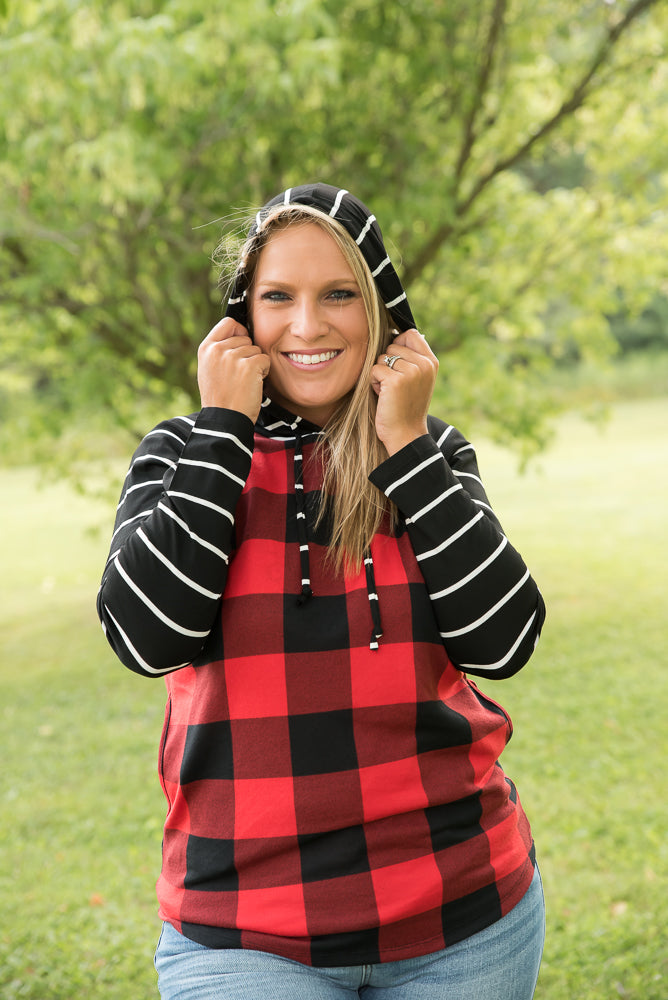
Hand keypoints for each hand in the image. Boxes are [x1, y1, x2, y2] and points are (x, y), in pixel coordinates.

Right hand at [197, 318, 269, 422]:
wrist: (224, 420)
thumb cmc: (220, 398)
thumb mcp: (209, 370)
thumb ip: (219, 351)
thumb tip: (240, 336)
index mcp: (206, 348)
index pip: (228, 323)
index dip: (239, 332)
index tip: (241, 347)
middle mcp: (217, 349)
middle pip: (246, 338)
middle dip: (248, 354)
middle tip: (240, 375)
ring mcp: (233, 357)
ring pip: (256, 349)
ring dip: (256, 365)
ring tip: (244, 382)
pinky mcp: (249, 366)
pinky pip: (265, 360)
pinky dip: (264, 372)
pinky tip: (253, 385)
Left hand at [371, 329, 437, 454]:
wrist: (406, 434)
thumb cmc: (406, 406)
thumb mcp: (417, 378)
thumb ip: (412, 357)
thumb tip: (395, 333)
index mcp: (431, 362)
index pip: (410, 333)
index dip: (398, 344)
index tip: (397, 364)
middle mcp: (424, 364)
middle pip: (392, 346)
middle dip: (387, 364)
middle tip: (395, 385)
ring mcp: (411, 371)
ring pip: (381, 357)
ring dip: (380, 373)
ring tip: (390, 391)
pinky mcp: (395, 380)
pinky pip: (374, 369)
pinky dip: (374, 382)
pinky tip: (384, 396)